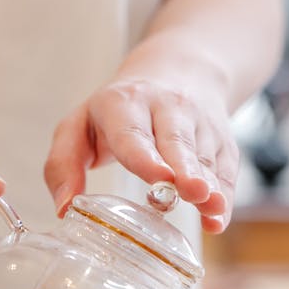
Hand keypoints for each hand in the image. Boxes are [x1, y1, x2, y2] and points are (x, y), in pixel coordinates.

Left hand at [44, 70, 237, 232]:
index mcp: (123, 104)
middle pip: (177, 142)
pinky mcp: (221, 140)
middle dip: (186, 169)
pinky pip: (225, 170)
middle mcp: (167, 108)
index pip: (133, 133)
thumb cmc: (119, 111)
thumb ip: (62, 165)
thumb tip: (65, 210)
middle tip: (192, 191)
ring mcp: (198, 123)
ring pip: (204, 157)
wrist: (179, 70)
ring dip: (210, 185)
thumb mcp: (79, 126)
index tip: (158, 178)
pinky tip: (218, 217)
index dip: (146, 157)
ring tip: (212, 208)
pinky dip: (224, 194)